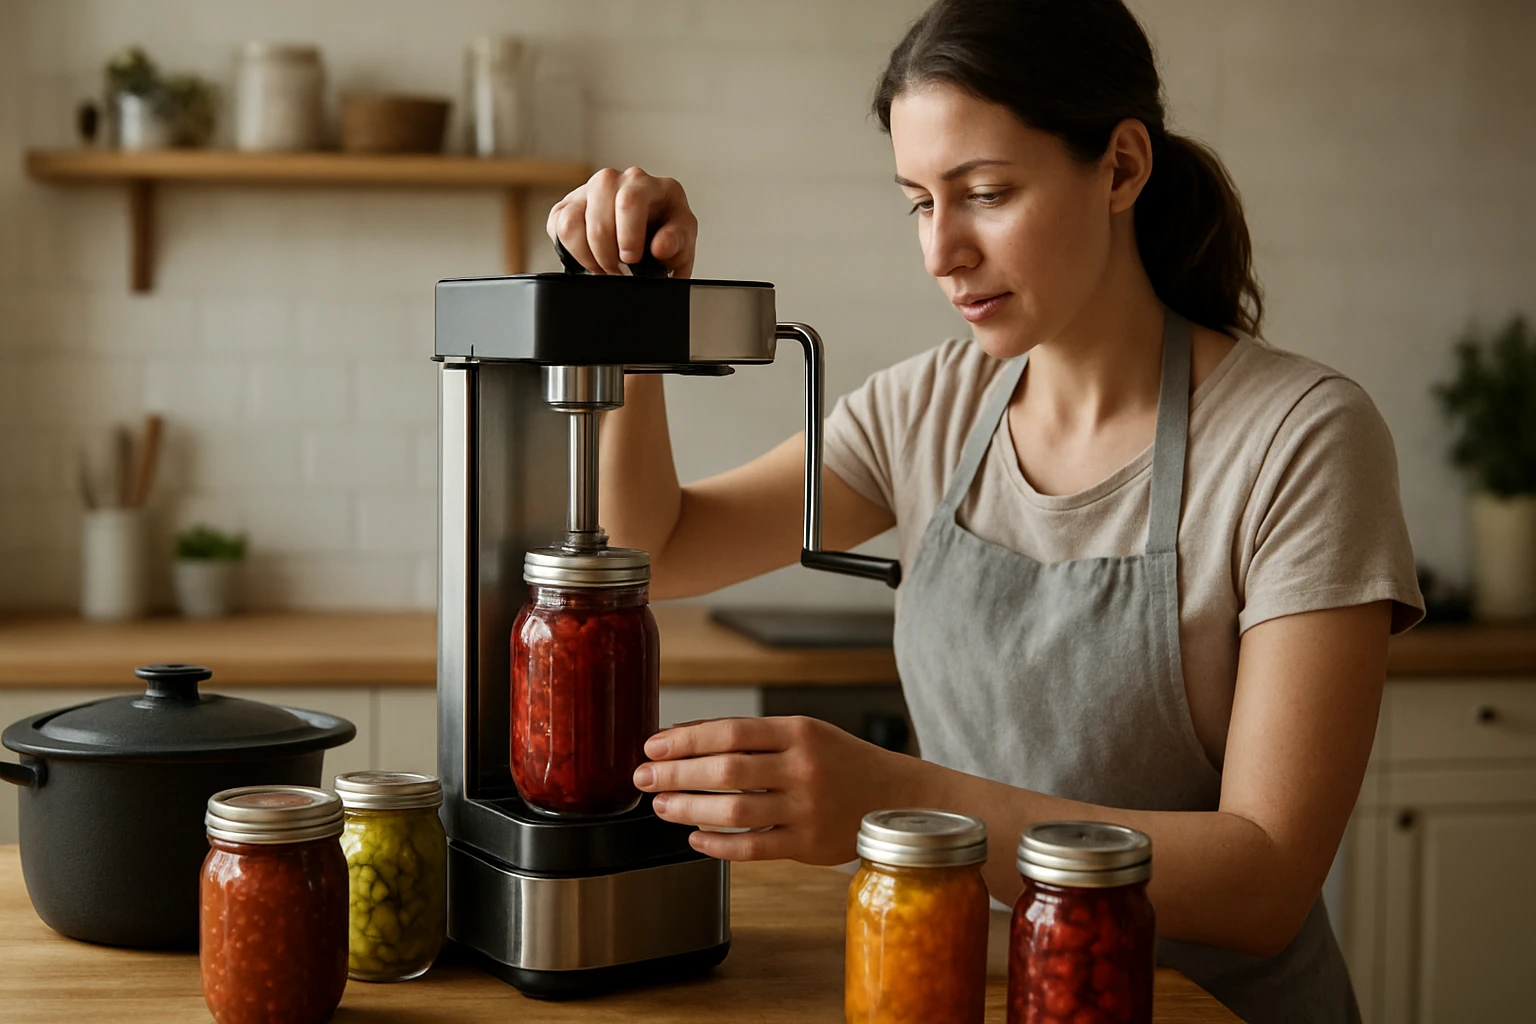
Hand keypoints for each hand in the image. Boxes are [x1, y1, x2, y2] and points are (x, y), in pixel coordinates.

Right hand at [546, 167, 698, 276]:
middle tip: (619, 271)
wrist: (649, 246)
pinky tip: (591, 258)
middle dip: (607, 253)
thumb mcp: (682, 246)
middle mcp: (620, 180)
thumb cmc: (667, 241)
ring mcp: (591, 189)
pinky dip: (573, 250)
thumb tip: (661, 246)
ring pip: (573, 221)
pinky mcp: (569, 204)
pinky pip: (558, 226)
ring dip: (588, 254)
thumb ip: (677, 243)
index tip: (632, 260)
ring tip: (605, 267)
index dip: (627, 235)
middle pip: (599, 216)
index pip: (630, 200)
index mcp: (654, 186)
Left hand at [632, 716, 908, 863]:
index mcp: (799, 732)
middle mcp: (803, 768)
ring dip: (688, 809)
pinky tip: (695, 839)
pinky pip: (752, 849)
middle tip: (644, 776)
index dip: (685, 740)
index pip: (730, 732)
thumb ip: (751, 736)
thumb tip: (684, 735)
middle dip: (675, 774)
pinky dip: (717, 845)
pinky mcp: (808, 845)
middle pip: (725, 771)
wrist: (897, 798)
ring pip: (734, 811)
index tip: (653, 746)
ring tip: (662, 805)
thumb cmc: (842, 762)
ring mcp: (806, 808)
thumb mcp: (804, 733)